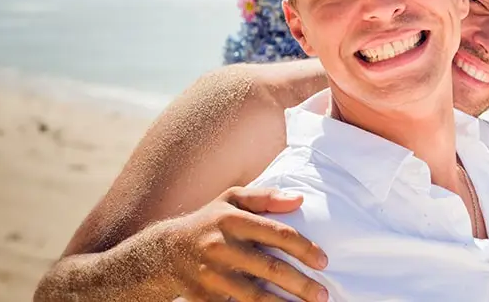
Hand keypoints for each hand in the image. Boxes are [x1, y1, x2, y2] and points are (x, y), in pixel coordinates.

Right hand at [158, 187, 328, 301]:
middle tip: (324, 295)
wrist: (163, 252)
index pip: (277, 234)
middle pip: (270, 269)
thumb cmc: (208, 222)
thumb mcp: (231, 200)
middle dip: (301, 284)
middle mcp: (222, 247)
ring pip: (255, 296)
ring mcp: (211, 274)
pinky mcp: (203, 297)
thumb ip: (265, 197)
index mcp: (232, 220)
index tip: (325, 262)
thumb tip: (299, 199)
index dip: (304, 248)